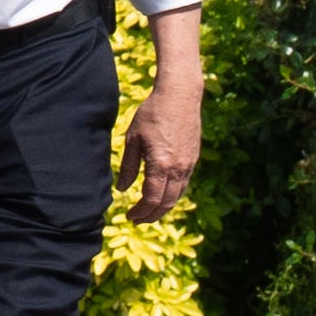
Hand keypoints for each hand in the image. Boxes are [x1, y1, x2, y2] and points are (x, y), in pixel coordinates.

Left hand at [118, 66, 201, 220]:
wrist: (180, 96)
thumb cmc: (152, 114)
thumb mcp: (133, 139)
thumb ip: (128, 167)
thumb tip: (122, 189)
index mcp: (160, 165)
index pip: (151, 199)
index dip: (140, 212)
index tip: (130, 216)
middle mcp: (177, 168)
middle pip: (166, 203)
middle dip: (151, 215)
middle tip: (138, 219)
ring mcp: (188, 164)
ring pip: (177, 195)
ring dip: (163, 207)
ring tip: (149, 211)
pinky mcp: (193, 159)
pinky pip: (183, 184)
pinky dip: (172, 195)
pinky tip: (162, 194)